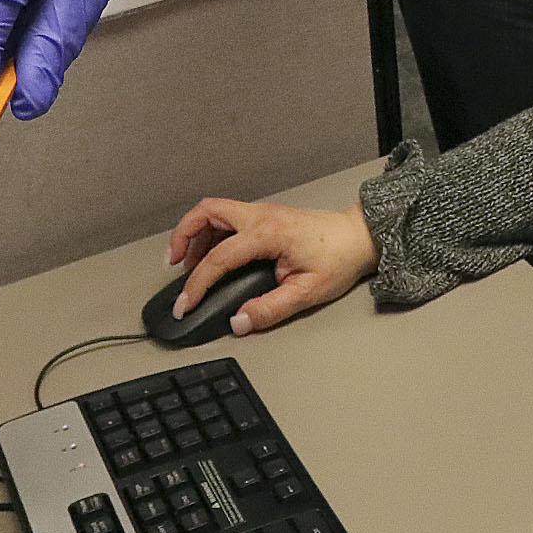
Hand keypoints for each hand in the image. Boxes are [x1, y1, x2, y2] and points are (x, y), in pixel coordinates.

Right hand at [164, 199, 376, 332]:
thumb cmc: (340, 258)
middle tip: (172, 264)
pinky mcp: (265, 216)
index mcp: (268, 233)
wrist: (360, 237)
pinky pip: (228, 216)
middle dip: (182, 236)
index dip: (196, 285)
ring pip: (214, 210)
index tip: (185, 304)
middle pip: (206, 212)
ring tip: (187, 262)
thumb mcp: (307, 292)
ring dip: (195, 232)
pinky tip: (211, 253)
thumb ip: (270, 309)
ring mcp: (262, 213)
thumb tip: (239, 321)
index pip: (218, 258)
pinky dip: (211, 231)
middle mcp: (260, 216)